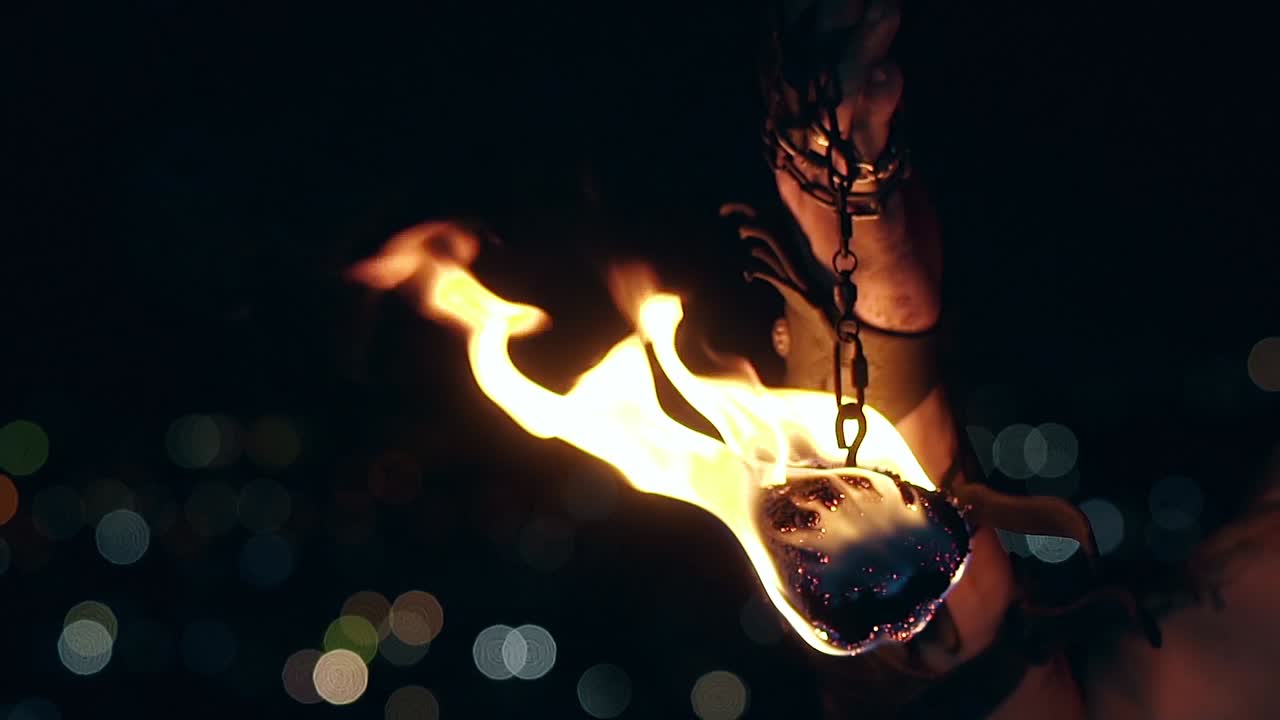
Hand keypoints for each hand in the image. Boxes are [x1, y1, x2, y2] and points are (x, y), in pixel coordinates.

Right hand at [772, 0, 940, 332]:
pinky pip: (870, 154)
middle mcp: (800, 160)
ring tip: (882, 7)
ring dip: (859, 53)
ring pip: (835, 109)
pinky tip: (891, 73)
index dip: (792, 22)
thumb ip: (858, 110)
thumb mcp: (860, 159)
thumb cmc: (874, 233)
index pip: (786, 68)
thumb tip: (867, 56)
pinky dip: (880, 111)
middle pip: (803, 78)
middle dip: (822, 21)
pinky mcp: (867, 210)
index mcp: (795, 145)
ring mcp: (829, 186)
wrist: (883, 316)